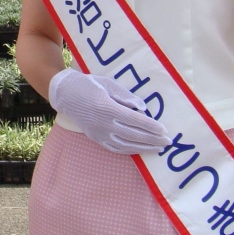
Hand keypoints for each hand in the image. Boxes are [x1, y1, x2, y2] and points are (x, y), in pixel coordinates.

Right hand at [48, 69, 169, 154]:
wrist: (66, 94)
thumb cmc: (89, 84)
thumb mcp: (108, 84)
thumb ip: (126, 96)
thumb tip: (143, 109)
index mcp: (107, 107)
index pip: (134, 120)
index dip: (150, 126)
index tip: (164, 130)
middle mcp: (103, 123)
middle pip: (132, 135)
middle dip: (152, 140)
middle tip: (168, 142)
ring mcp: (99, 132)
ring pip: (125, 144)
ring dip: (144, 148)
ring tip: (158, 149)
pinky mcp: (96, 138)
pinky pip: (115, 148)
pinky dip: (129, 150)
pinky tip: (140, 149)